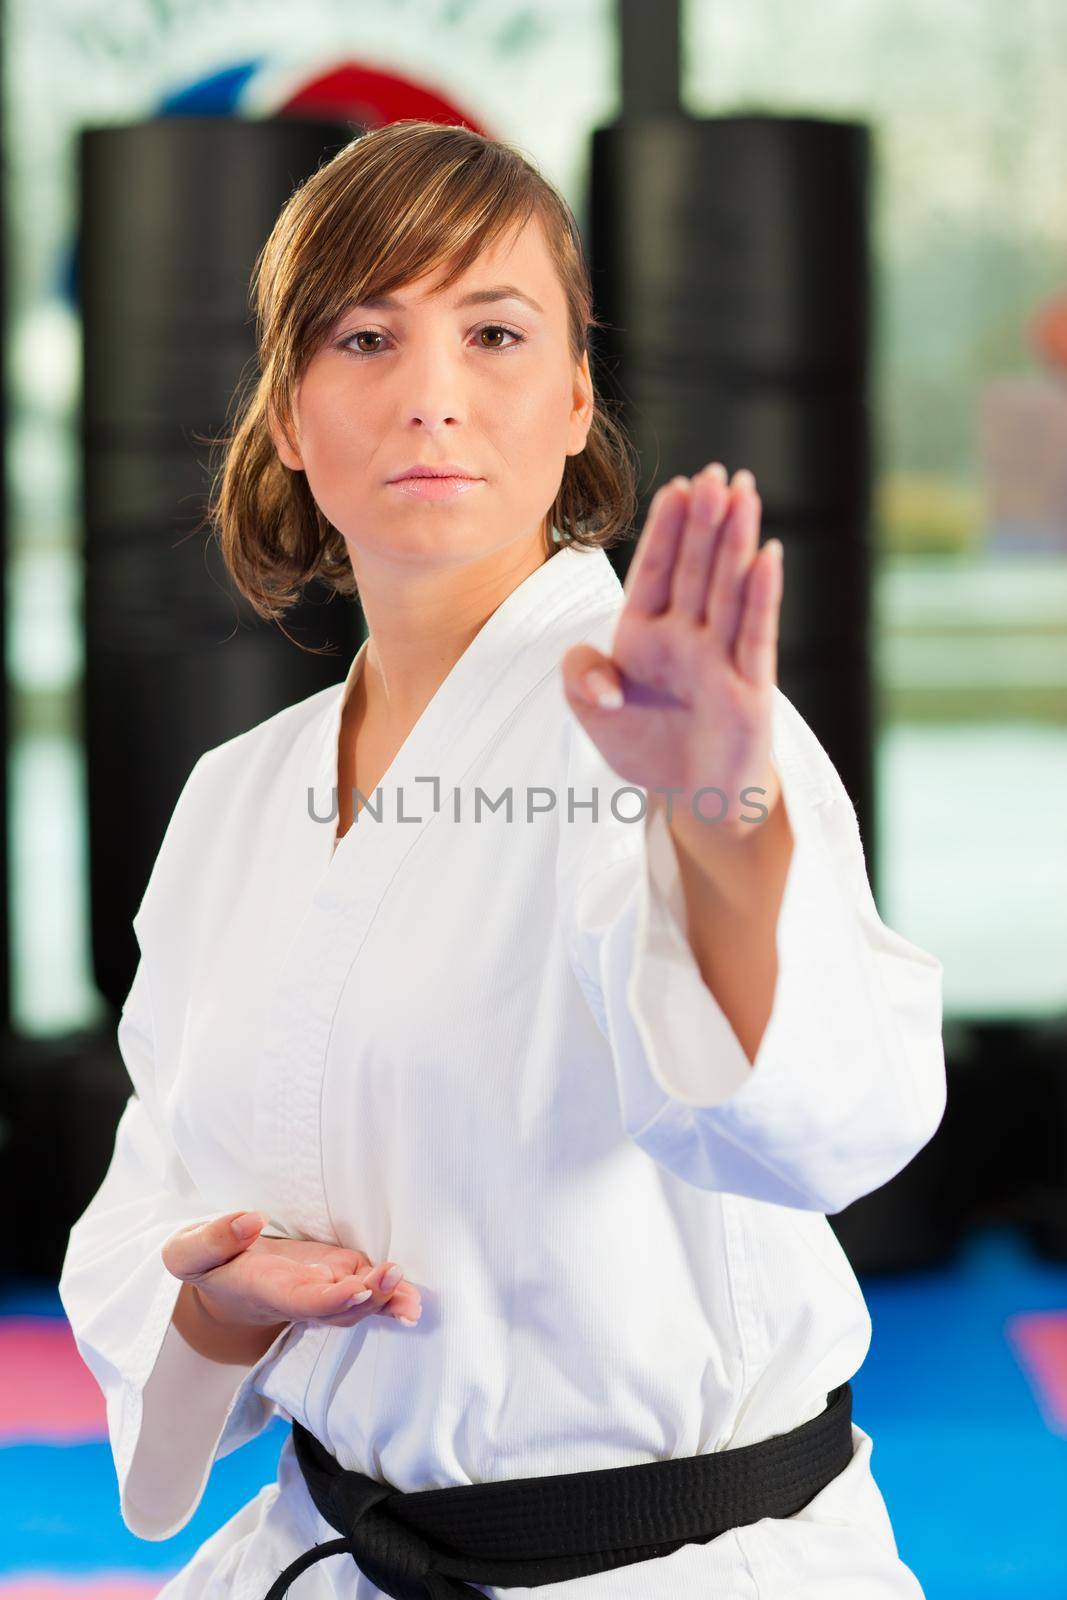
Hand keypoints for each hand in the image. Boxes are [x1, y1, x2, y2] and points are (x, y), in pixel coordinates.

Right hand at [161, 1211, 421, 1330]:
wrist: (220, 1279)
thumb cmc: (207, 1264)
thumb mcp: (189, 1252)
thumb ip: (213, 1239)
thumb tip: (249, 1220)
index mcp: (268, 1292)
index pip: (303, 1302)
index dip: (331, 1299)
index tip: (356, 1287)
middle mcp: (301, 1298)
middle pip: (340, 1309)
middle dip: (369, 1298)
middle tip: (394, 1276)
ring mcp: (321, 1288)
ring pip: (357, 1302)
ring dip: (386, 1298)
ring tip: (411, 1294)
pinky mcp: (334, 1273)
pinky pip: (364, 1286)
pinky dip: (389, 1291)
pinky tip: (411, 1293)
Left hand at [560, 464, 783, 838]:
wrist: (691, 797)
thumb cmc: (645, 747)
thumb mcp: (595, 716)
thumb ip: (581, 682)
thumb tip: (593, 670)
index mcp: (645, 634)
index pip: (656, 571)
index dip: (666, 529)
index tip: (676, 486)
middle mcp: (687, 637)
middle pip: (697, 568)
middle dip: (705, 520)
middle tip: (717, 472)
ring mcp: (721, 658)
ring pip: (729, 589)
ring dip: (736, 542)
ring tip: (745, 494)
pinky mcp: (750, 687)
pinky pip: (755, 634)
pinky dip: (761, 596)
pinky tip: (767, 557)